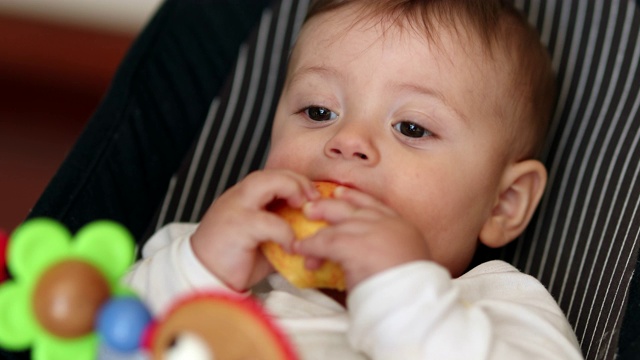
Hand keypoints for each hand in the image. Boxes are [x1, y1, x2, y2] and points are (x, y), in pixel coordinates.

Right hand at [190, 170, 318, 290]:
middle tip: (314, 199)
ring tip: (305, 209)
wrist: (205, 279)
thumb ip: (283, 229)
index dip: (297, 181)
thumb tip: (313, 231)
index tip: (314, 197)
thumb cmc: (235, 261)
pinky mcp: (237, 226)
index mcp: (245, 198)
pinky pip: (268, 221)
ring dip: (291, 190)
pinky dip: (285, 232)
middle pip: (271, 173)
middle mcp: (238, 197)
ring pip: (265, 183)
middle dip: (298, 181)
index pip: (274, 176)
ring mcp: (235, 209)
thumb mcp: (265, 241)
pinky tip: (291, 245)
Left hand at [294, 186, 430, 289]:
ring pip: (337, 225)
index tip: (340, 193)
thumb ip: (386, 248)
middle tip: (312, 207)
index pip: (374, 204)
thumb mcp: (404, 260)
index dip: (355, 198)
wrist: (413, 301)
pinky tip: (301, 251)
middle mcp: (387, 223)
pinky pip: (326, 242)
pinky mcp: (355, 245)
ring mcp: (371, 231)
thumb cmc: (409, 290)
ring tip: (302, 242)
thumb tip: (365, 252)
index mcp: (402, 226)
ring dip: (317, 234)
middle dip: (329, 206)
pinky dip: (311, 246)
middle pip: (353, 208)